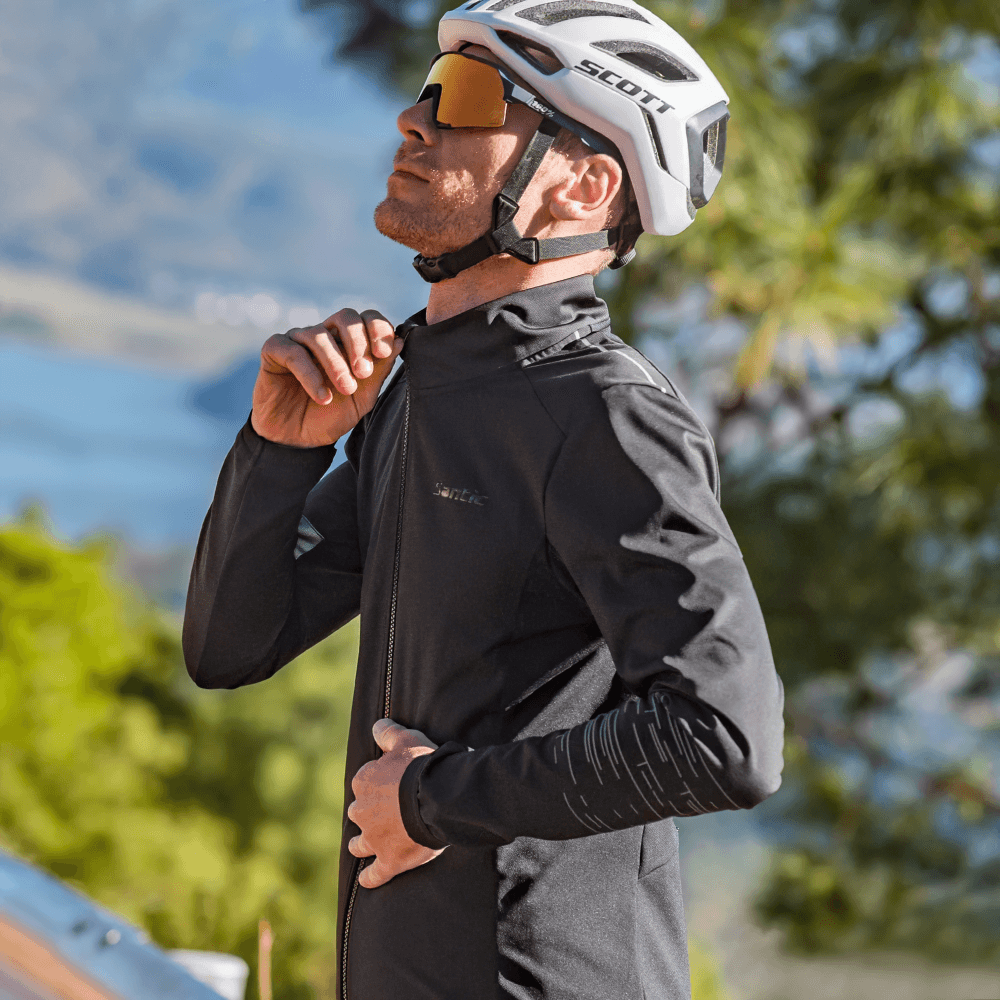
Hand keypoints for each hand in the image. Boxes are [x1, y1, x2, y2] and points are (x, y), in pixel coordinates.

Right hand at [251, 308, 403, 447]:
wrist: (297, 440)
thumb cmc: (330, 416)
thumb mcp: (363, 398)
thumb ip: (380, 371)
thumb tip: (401, 341)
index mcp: (348, 342)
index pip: (366, 318)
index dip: (378, 329)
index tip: (384, 353)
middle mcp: (324, 335)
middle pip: (345, 316)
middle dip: (358, 343)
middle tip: (363, 373)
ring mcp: (298, 340)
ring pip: (319, 335)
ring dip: (336, 363)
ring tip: (344, 390)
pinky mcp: (274, 350)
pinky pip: (293, 352)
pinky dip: (310, 374)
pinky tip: (322, 396)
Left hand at [347, 719, 443, 888]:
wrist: (438, 797)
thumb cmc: (422, 765)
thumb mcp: (406, 739)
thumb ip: (388, 733)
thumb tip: (376, 725)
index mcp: (364, 782)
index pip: (364, 783)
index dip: (377, 785)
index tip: (390, 786)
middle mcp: (362, 811)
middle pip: (359, 813)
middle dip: (368, 814)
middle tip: (385, 814)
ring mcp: (374, 838)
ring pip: (360, 845)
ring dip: (362, 845)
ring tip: (366, 846)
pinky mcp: (388, 861)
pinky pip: (375, 874)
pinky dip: (371, 878)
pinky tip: (368, 880)